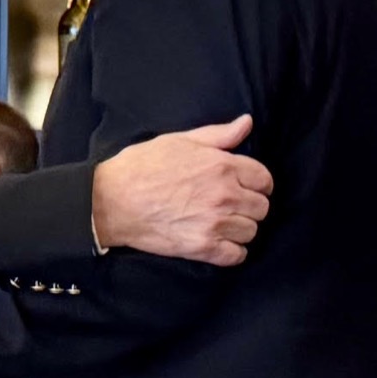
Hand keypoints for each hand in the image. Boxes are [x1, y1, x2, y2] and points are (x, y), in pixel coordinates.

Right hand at [92, 114, 272, 265]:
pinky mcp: (203, 248)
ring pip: (251, 231)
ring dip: (240, 227)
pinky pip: (237, 255)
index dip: (256, 182)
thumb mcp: (179, 140)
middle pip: (261, 207)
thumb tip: (247, 122)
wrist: (112, 200)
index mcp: (222, 166)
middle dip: (249, 204)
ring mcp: (215, 224)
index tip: (243, 185)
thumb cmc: (141, 166)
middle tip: (229, 203)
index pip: (264, 179)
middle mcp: (224, 195)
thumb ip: (218, 134)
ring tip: (220, 221)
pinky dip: (231, 250)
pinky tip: (217, 241)